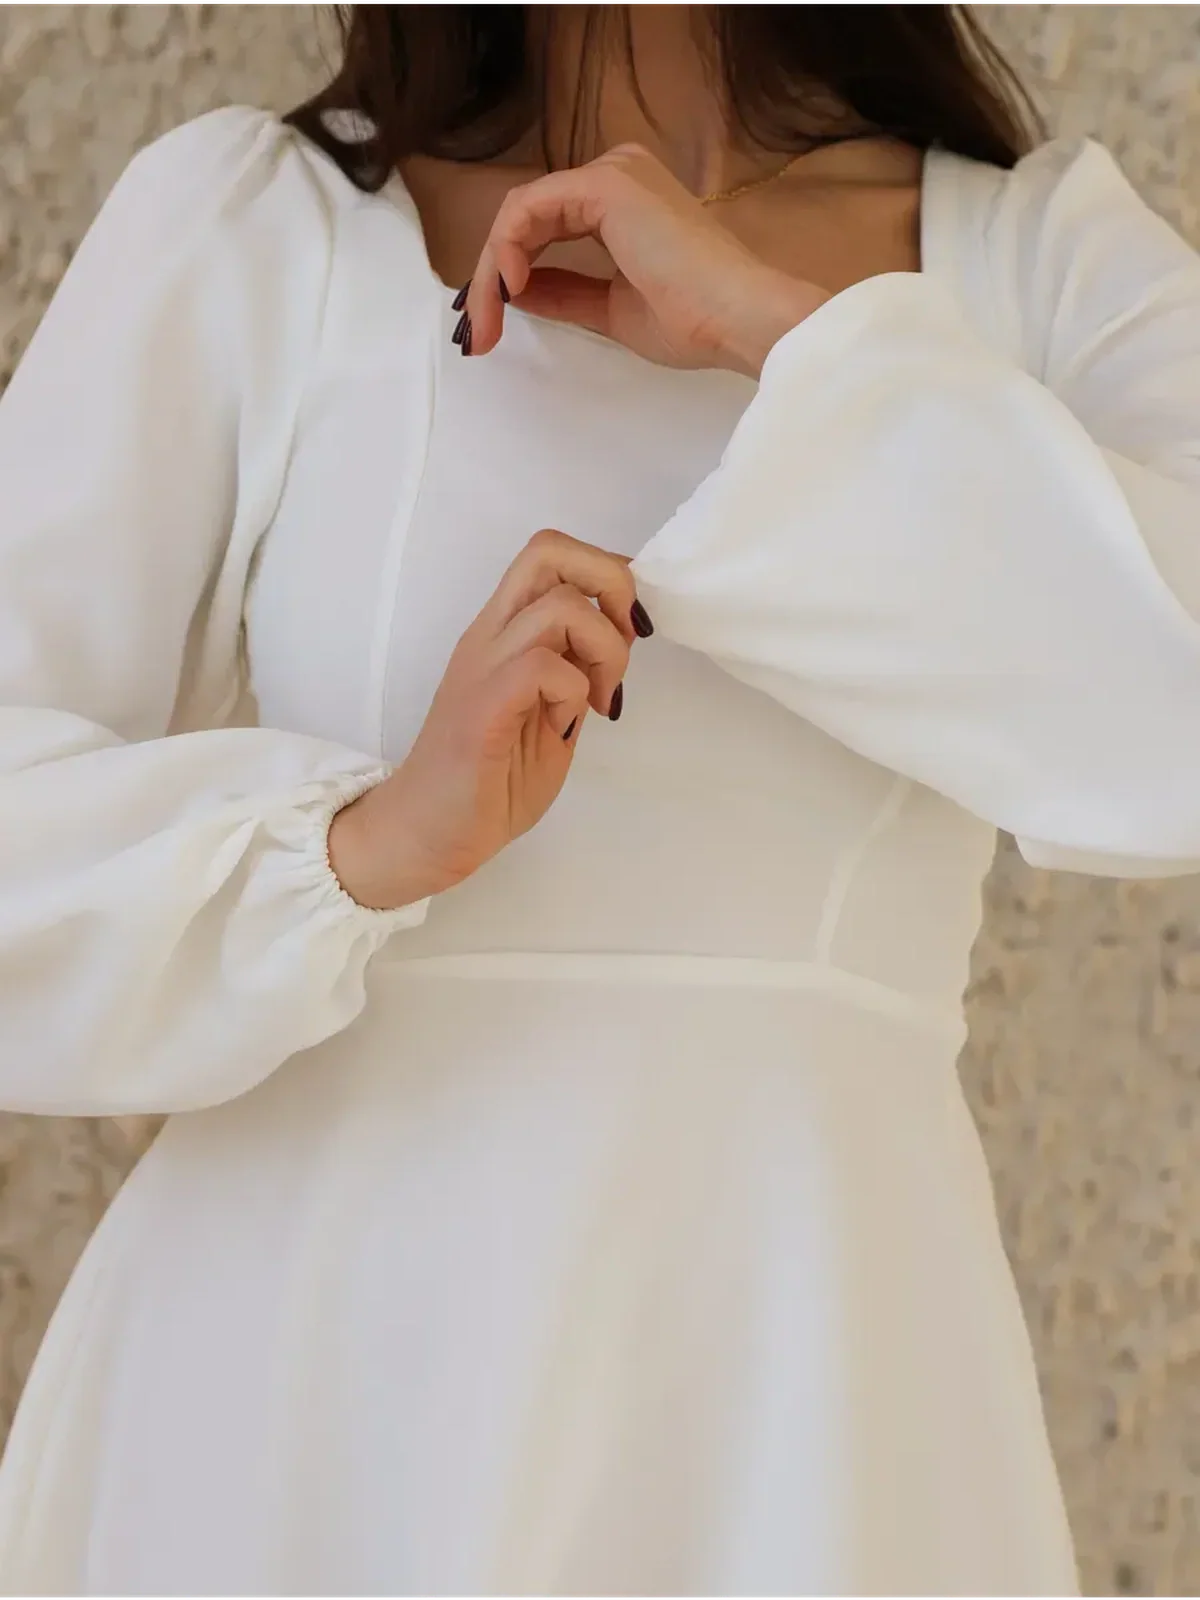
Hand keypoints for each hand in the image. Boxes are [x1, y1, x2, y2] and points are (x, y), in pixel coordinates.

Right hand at [328, 529, 650, 910]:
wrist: (429, 836)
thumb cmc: (488, 783)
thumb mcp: (553, 717)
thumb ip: (578, 676)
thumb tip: (622, 643)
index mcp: (504, 632)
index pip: (552, 554)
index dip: (606, 572)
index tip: (630, 627)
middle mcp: (490, 635)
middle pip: (552, 550)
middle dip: (612, 585)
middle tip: (626, 645)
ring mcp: (482, 667)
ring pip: (561, 606)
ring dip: (603, 649)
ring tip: (599, 700)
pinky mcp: (482, 707)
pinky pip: (543, 666)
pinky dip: (574, 690)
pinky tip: (567, 726)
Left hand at [459, 143, 828, 377]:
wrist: (736, 319)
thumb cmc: (695, 321)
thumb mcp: (611, 310)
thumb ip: (565, 294)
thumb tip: (516, 291)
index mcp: (625, 204)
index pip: (545, 230)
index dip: (506, 277)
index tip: (489, 328)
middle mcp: (617, 176)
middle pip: (527, 220)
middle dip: (489, 278)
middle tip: (476, 333)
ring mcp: (611, 174)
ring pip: (521, 214)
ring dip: (490, 271)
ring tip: (485, 322)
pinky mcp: (605, 183)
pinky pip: (530, 208)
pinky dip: (507, 247)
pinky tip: (509, 285)